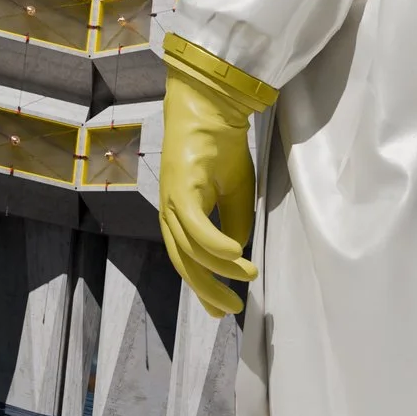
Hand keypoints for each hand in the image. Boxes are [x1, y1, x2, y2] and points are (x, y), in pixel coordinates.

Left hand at [159, 39, 276, 319]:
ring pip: (190, 249)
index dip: (202, 286)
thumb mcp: (235, 192)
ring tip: (246, 278)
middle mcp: (170, 210)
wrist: (211, 105)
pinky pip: (195, 226)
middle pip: (184, 262)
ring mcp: (172, 199)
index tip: (218, 310)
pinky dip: (215, 244)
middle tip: (229, 310)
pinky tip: (236, 257)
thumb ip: (233, 223)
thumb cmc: (222, 145)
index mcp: (180, 212)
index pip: (187, 259)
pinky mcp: (181, 187)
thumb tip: (235, 255)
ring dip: (219, 268)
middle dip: (207, 290)